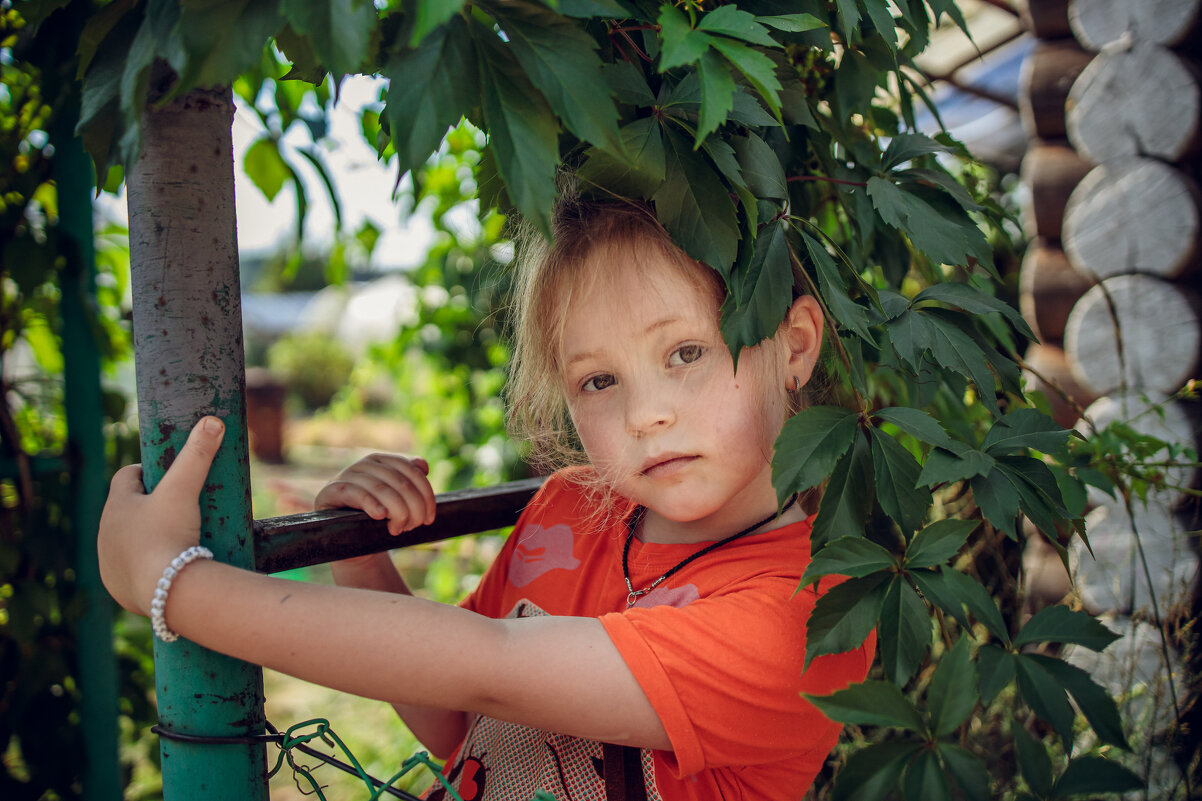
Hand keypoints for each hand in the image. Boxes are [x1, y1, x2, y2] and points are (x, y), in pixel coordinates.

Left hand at [98, 416, 224, 615]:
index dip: (146, 473)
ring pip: (124, 540)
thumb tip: (213, 420)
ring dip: (143, 536)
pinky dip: (143, 565)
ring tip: (174, 537)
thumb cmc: (170, 534)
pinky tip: (162, 566)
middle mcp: (105, 533)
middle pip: (125, 510)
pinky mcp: (116, 587)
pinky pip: (127, 570)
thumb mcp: (186, 490)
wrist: (167, 590)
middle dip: (147, 506)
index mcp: (115, 506)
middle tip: (178, 507)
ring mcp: (108, 562)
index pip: (126, 477)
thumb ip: (198, 454)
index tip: (167, 476)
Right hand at [315, 453, 435, 535]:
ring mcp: (346, 475)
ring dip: (396, 511)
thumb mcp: (397, 500)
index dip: (425, 494)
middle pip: (398, 481)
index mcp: (382, 460)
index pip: (410, 470)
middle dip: (412, 507)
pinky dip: (371, 504)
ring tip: (398, 529)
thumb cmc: (378, 520)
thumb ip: (410, 481)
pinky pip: (355, 493)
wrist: (350, 542)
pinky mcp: (331, 492)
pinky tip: (380, 516)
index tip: (430, 518)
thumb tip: (423, 465)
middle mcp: (364, 463)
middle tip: (414, 526)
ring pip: (380, 488)